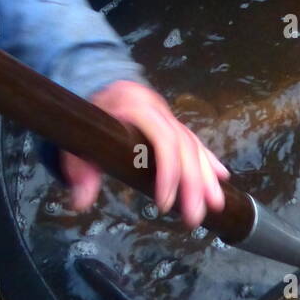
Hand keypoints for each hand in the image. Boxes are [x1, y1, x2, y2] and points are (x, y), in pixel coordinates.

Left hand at [61, 81, 228, 228]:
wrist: (100, 82)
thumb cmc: (89, 116)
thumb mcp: (77, 140)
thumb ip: (80, 170)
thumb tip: (80, 201)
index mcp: (136, 107)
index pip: (163, 139)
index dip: (169, 170)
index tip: (164, 204)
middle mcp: (159, 111)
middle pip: (184, 145)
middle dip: (193, 182)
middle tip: (195, 216)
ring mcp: (169, 116)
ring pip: (193, 144)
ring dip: (206, 176)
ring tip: (216, 204)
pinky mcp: (173, 123)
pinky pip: (195, 141)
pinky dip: (208, 160)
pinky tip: (221, 178)